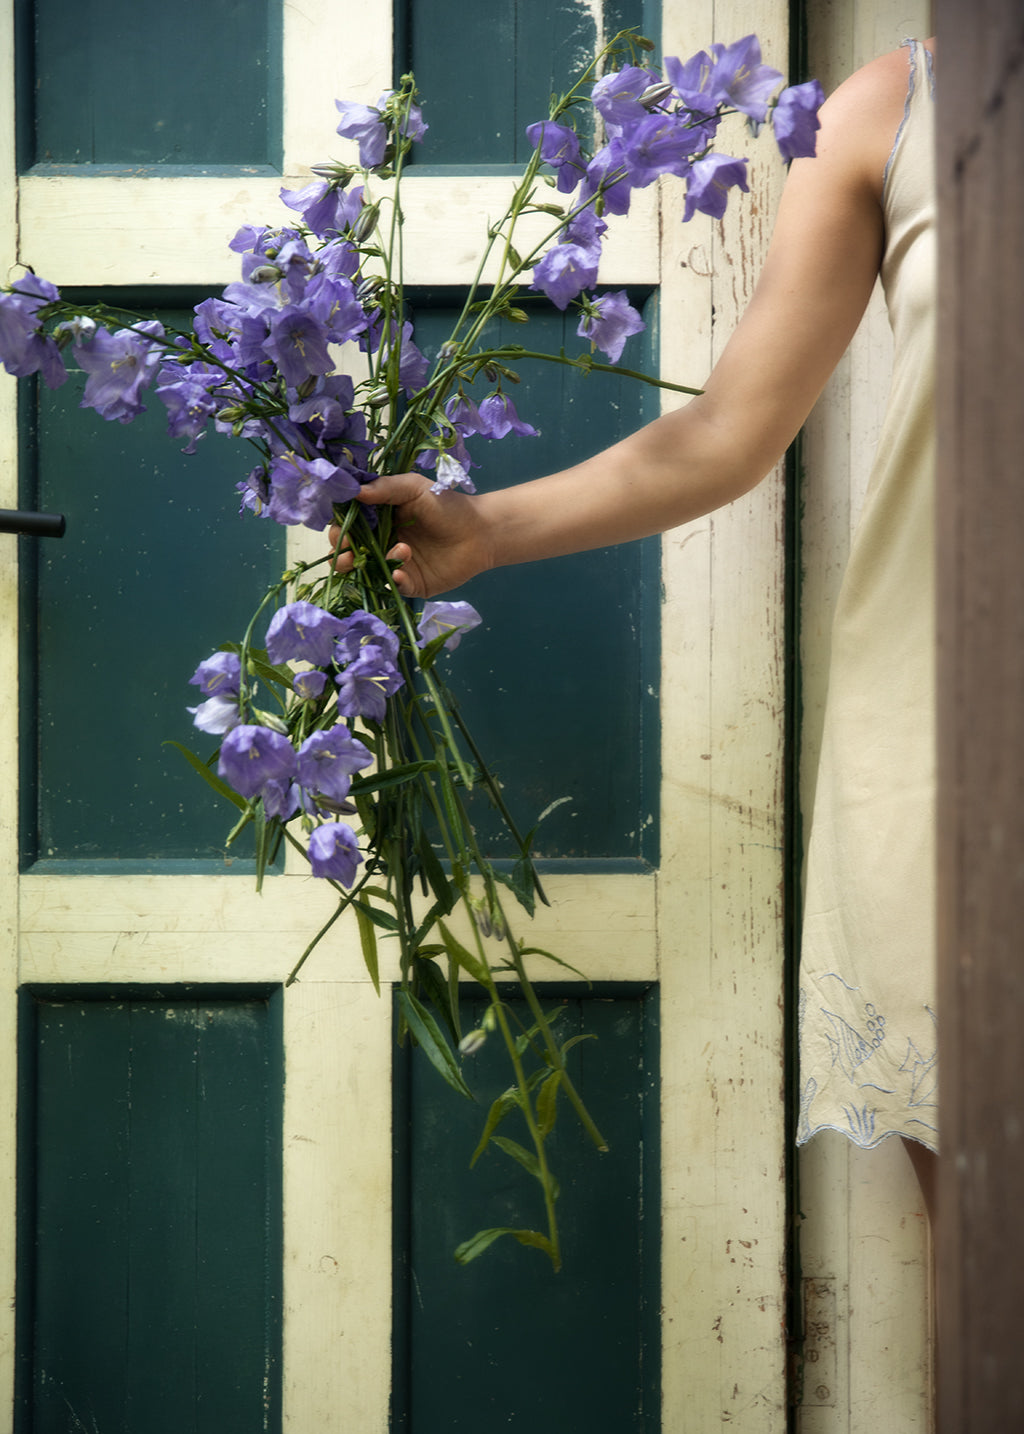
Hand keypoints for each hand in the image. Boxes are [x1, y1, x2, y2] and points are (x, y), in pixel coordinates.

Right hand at [330, 472, 492, 598]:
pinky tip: (401, 572)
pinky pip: (394, 587)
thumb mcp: (414, 488)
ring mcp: (395, 565)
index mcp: (378, 520)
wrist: (481, 531)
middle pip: (348, 553)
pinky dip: (393, 581)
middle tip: (349, 548)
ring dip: (368, 565)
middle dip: (343, 552)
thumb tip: (354, 490)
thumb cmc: (448, 505)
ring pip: (366, 572)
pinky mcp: (411, 584)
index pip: (348, 527)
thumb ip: (385, 488)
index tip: (341, 528)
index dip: (340, 529)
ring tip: (397, 551)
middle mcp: (382, 543)